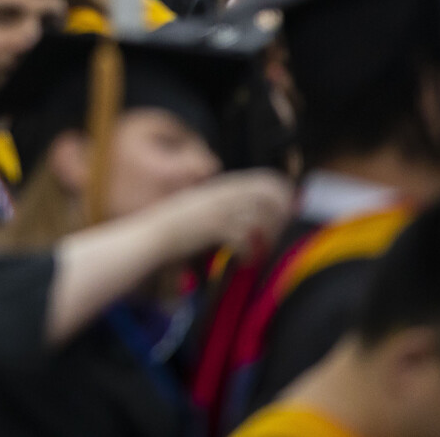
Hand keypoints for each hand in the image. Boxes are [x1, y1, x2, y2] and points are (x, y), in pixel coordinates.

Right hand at [158, 170, 294, 263]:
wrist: (153, 234)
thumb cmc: (175, 223)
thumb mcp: (200, 204)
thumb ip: (222, 202)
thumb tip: (249, 211)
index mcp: (222, 187)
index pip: (265, 180)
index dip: (282, 194)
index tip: (286, 212)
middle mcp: (224, 195)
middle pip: (269, 197)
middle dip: (279, 217)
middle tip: (274, 235)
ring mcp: (220, 210)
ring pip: (261, 219)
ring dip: (265, 239)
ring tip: (259, 251)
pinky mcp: (215, 227)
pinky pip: (245, 239)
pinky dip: (248, 254)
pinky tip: (243, 260)